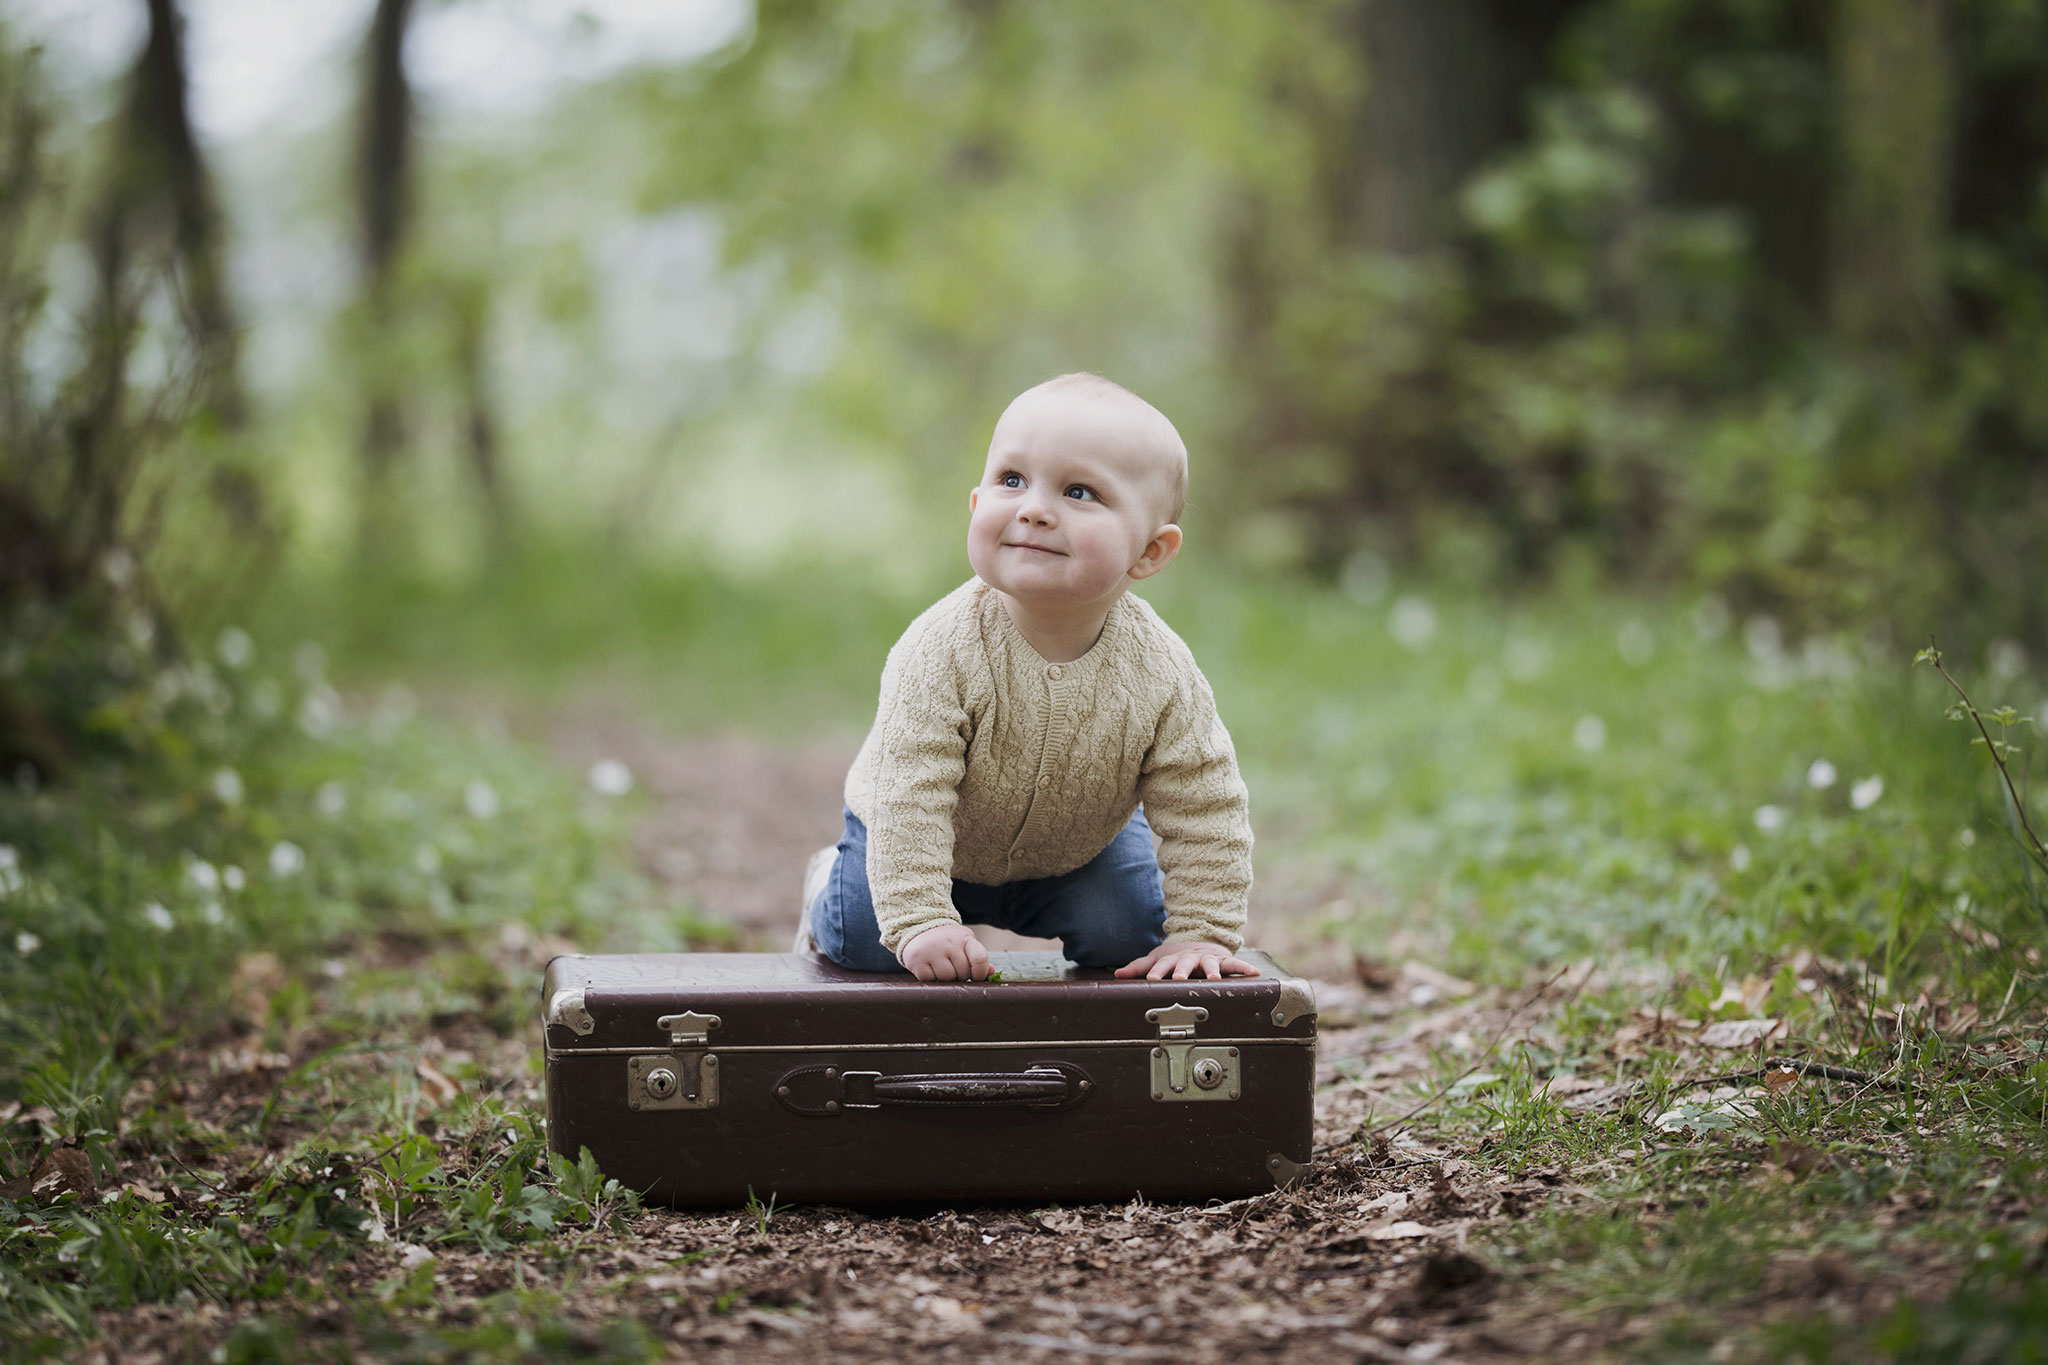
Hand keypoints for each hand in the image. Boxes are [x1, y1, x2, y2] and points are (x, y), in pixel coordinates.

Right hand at [900, 923, 992, 981]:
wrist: (920, 928)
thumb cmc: (948, 942)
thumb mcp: (965, 944)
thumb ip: (978, 958)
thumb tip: (992, 972)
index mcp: (965, 938)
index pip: (980, 958)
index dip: (981, 972)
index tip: (976, 976)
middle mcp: (948, 942)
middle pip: (963, 973)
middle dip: (960, 975)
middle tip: (953, 967)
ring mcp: (932, 951)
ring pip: (947, 978)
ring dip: (946, 978)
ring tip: (941, 967)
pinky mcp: (917, 960)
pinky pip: (930, 980)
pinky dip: (931, 978)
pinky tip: (930, 967)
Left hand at [1114, 941, 1260, 980]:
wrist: (1199, 939)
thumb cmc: (1175, 957)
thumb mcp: (1156, 960)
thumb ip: (1139, 968)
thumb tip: (1117, 974)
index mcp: (1172, 960)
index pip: (1162, 966)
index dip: (1157, 973)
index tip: (1152, 979)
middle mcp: (1189, 959)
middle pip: (1185, 964)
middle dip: (1182, 971)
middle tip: (1180, 979)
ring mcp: (1207, 959)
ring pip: (1210, 964)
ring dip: (1212, 970)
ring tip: (1215, 976)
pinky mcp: (1223, 960)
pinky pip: (1235, 964)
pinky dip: (1245, 968)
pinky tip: (1255, 973)